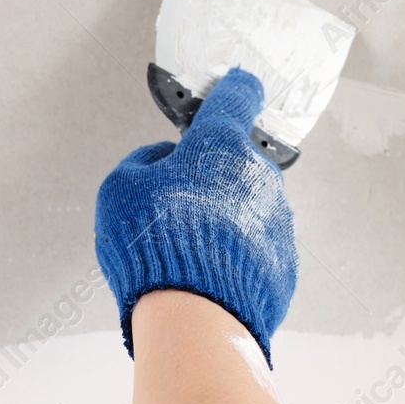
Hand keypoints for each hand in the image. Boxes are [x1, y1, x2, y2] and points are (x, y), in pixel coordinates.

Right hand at [94, 67, 298, 365]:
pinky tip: (210, 277)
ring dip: (224, 220)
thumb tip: (163, 160)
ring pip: (248, 207)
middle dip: (210, 177)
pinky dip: (236, 256)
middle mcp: (259, 175)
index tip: (235, 86)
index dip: (233, 88)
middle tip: (175, 208)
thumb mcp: (119, 189)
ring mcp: (278, 220)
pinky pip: (257, 247)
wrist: (195, 318)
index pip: (237, 97)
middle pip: (235, 163)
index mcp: (220, 146)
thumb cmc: (153, 245)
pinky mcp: (285, 261)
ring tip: (190, 253)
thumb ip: (143, 162)